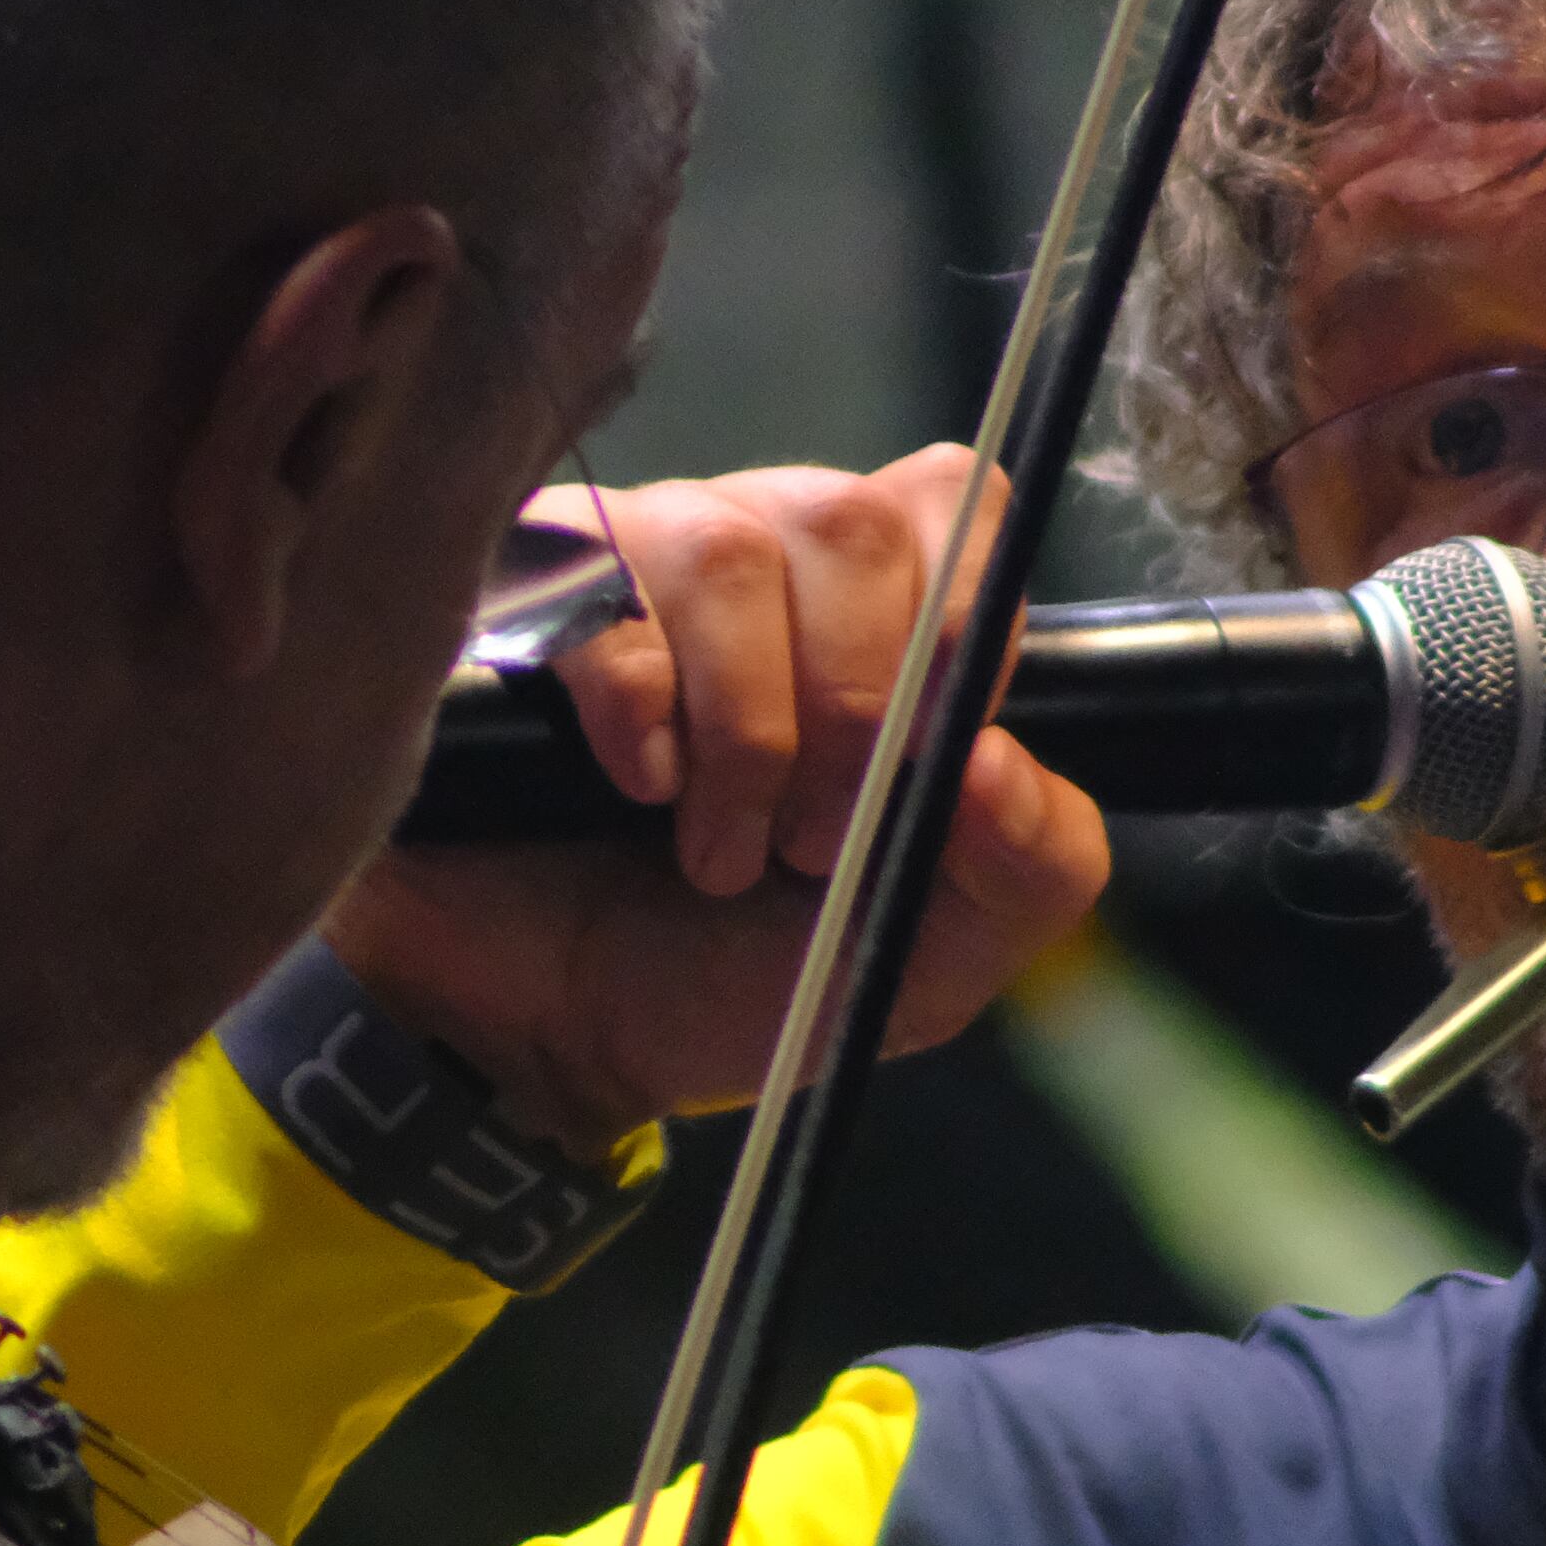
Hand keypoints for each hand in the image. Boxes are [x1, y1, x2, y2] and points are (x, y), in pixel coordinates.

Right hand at [324, 444, 1113, 1151]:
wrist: (555, 1042)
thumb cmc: (735, 978)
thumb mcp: (928, 958)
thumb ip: (1031, 871)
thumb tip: (1000, 764)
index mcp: (875, 605)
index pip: (952, 502)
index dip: (962, 618)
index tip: (929, 756)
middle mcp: (759, 550)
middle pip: (850, 523)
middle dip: (853, 709)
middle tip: (814, 842)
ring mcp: (631, 562)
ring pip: (731, 553)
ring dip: (747, 733)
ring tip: (717, 849)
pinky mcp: (514, 603)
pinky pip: (601, 602)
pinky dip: (641, 713)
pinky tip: (637, 788)